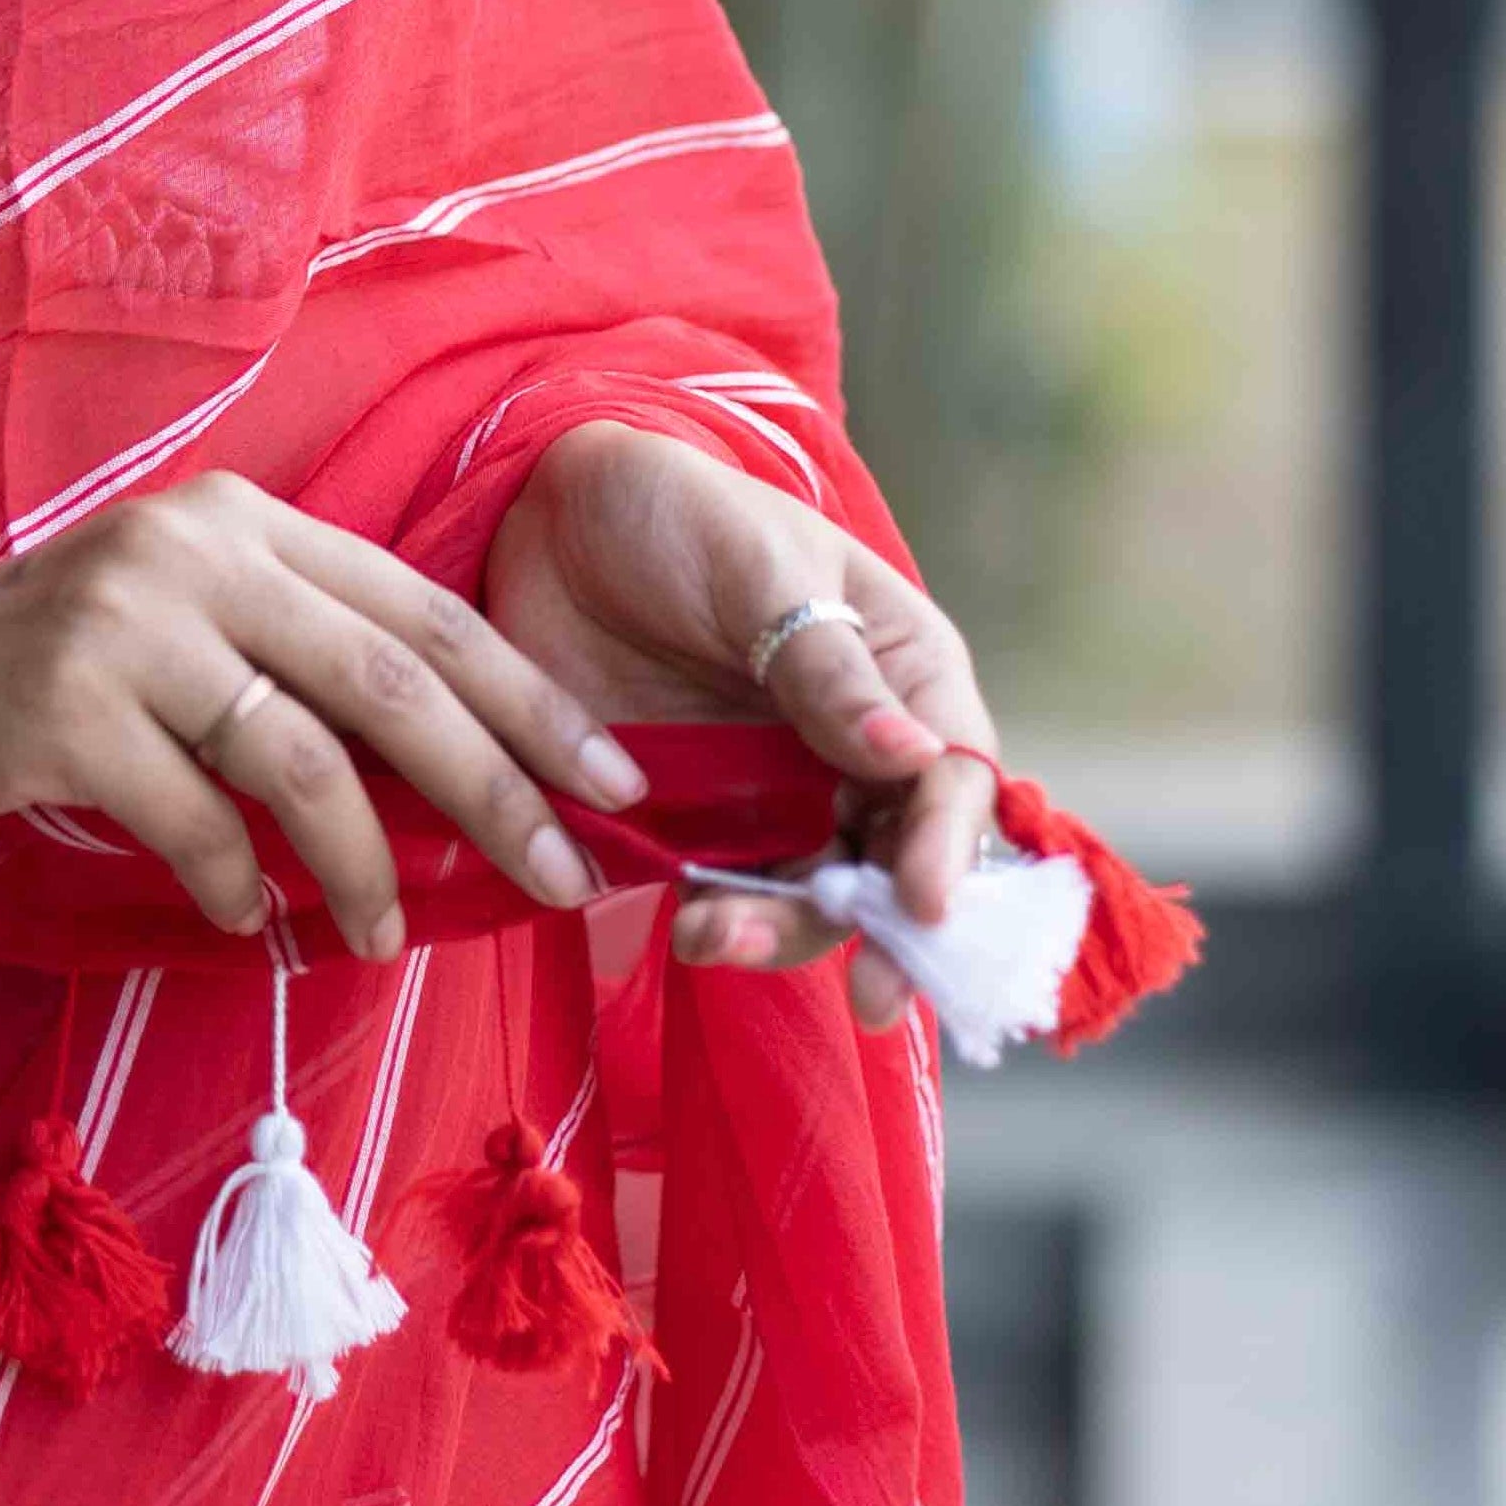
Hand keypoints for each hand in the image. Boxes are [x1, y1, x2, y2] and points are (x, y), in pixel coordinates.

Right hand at [0, 475, 657, 949]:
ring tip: (382, 932)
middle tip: (563, 878)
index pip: (423, 609)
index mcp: (240, 520)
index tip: (612, 780)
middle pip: (394, 682)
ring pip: (305, 762)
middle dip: (497, 791)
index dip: (530, 698)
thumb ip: (294, 657)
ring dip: (362, 868)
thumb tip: (459, 764)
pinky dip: (237, 888)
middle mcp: (193, 550)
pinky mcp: (63, 709)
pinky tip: (248, 924)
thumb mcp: (179, 625)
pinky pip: (197, 821)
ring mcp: (126, 624)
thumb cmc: (38, 676)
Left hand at [477, 419, 1000, 1028]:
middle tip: (871, 998)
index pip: (951, 779)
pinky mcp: (690, 818)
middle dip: (883, 934)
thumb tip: (912, 753)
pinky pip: (717, 890)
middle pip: (892, 864)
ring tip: (717, 940)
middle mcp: (853, 750)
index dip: (945, 848)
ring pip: (808, 895)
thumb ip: (827, 664)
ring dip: (781, 935)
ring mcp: (772, 792)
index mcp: (903, 676)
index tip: (924, 904)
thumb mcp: (761, 564)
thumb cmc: (682, 509)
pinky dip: (711, 920)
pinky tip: (681, 927)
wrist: (554, 508)